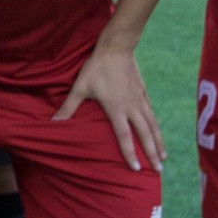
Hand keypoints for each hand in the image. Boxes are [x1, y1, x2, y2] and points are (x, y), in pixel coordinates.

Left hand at [54, 44, 164, 171]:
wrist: (116, 48)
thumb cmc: (96, 68)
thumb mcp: (80, 87)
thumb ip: (68, 107)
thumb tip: (54, 122)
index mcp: (116, 109)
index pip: (125, 137)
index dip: (130, 154)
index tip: (136, 169)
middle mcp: (132, 107)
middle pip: (145, 135)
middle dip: (152, 153)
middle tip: (159, 170)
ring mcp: (140, 99)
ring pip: (153, 125)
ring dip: (159, 142)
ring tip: (164, 157)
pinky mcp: (143, 92)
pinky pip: (152, 113)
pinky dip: (157, 125)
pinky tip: (157, 131)